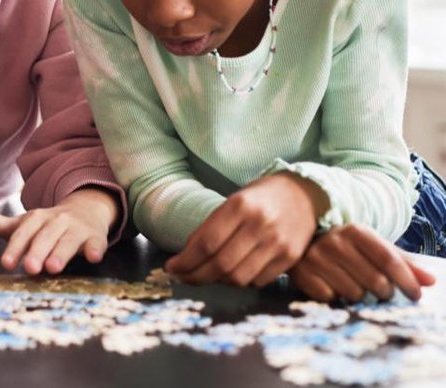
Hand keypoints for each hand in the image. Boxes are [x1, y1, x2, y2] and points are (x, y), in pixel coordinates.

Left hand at [0, 187, 117, 273]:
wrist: (85, 210)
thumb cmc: (47, 225)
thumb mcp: (22, 224)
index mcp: (36, 218)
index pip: (23, 233)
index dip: (15, 248)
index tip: (6, 263)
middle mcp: (56, 221)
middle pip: (45, 237)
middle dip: (37, 251)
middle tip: (30, 268)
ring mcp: (77, 229)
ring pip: (69, 240)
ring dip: (61, 252)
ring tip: (53, 267)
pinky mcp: (95, 237)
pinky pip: (97, 242)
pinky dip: (95, 249)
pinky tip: (93, 257)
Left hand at [165, 172, 322, 286]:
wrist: (305, 195)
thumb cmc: (261, 197)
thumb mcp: (233, 200)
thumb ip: (212, 226)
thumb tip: (187, 255)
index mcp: (240, 205)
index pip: (206, 243)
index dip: (186, 261)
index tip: (172, 267)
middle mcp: (260, 225)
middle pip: (221, 264)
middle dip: (195, 276)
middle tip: (183, 277)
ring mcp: (278, 244)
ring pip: (238, 278)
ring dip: (217, 281)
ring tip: (207, 274)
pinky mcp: (290, 259)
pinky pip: (257, 281)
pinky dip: (240, 282)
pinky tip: (233, 273)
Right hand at [288, 223, 435, 301]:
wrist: (302, 241)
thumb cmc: (347, 249)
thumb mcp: (374, 248)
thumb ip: (403, 263)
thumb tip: (431, 281)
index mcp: (356, 231)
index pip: (389, 260)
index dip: (406, 281)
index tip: (416, 295)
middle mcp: (334, 241)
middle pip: (375, 281)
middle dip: (384, 292)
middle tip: (381, 291)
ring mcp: (315, 257)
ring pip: (354, 293)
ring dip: (359, 296)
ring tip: (353, 285)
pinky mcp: (300, 273)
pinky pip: (330, 298)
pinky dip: (336, 297)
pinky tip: (332, 286)